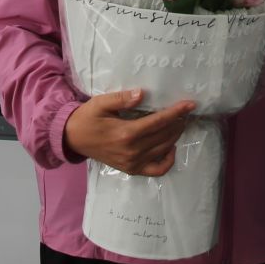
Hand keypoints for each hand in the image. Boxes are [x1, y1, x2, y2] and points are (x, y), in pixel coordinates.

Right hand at [63, 89, 195, 175]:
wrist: (73, 138)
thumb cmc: (88, 117)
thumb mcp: (101, 103)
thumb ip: (121, 99)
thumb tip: (142, 94)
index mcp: (126, 133)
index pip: (158, 122)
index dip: (176, 113)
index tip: (190, 105)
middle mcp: (132, 151)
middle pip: (164, 136)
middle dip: (178, 122)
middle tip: (185, 111)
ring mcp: (133, 163)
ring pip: (164, 150)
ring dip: (175, 136)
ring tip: (180, 123)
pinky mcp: (131, 169)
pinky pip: (157, 170)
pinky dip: (168, 160)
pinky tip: (171, 147)